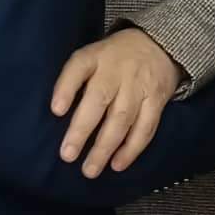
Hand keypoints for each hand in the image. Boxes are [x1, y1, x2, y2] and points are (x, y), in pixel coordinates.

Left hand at [51, 28, 181, 177]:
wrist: (159, 45)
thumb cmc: (114, 59)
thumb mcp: (93, 56)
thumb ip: (76, 79)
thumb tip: (57, 115)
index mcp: (95, 56)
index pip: (78, 67)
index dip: (66, 88)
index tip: (55, 110)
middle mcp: (117, 70)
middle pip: (99, 99)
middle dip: (82, 129)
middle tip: (67, 156)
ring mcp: (139, 85)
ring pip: (121, 119)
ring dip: (105, 147)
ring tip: (90, 169)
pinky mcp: (156, 100)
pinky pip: (145, 127)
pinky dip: (132, 148)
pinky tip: (118, 164)